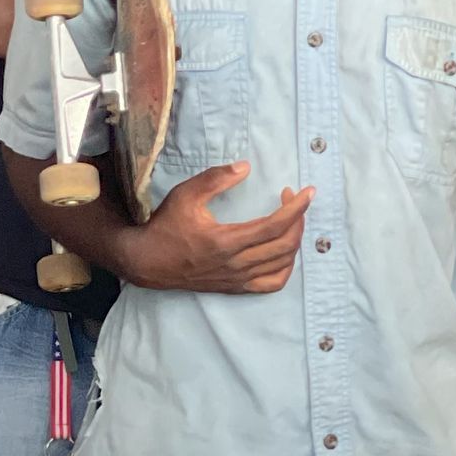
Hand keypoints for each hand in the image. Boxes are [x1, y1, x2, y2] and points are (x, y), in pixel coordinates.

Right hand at [120, 162, 313, 293]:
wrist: (148, 262)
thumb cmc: (166, 226)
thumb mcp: (185, 195)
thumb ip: (215, 179)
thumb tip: (245, 167)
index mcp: (226, 241)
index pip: (275, 226)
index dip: (296, 208)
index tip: (307, 192)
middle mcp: (237, 263)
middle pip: (285, 245)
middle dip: (298, 220)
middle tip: (294, 200)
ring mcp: (238, 279)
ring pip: (283, 264)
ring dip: (294, 240)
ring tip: (290, 221)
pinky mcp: (236, 287)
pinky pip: (273, 283)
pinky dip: (286, 267)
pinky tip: (283, 252)